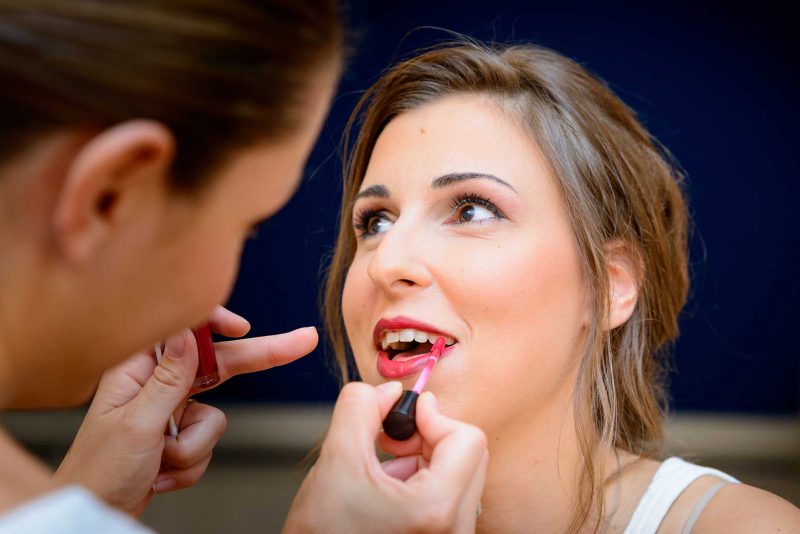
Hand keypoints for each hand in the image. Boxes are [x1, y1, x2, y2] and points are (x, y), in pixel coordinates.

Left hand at [54, 306, 317, 515]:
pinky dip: (189, 465)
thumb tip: (190, 333)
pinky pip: (208, 443)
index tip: (244, 327)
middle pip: (218, 364)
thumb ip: (168, 378)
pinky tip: (160, 474)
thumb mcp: (136, 424)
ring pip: (215, 418)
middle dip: (258, 359)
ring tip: (158, 461)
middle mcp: (156, 384)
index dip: (216, 322)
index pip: (185, 330)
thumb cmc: (99, 471)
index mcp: (137, 369)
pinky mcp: (179, 435)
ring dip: (191, 448)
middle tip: (302, 341)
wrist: (97, 511)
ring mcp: (171, 410)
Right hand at [283, 382, 487, 533]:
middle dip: (426, 437)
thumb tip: (387, 391)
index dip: (433, 416)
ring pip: (458, 475)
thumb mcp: (336, 461)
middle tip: (388, 441)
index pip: (467, 438)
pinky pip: (449, 498)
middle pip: (468, 455)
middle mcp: (455, 530)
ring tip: (381, 475)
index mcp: (437, 509)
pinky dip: (421, 483)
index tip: (402, 415)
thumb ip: (360, 409)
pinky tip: (386, 494)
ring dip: (420, 461)